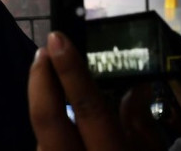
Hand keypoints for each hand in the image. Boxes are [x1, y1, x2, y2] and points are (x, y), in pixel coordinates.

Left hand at [28, 31, 125, 150]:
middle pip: (46, 118)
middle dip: (40, 80)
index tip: (57, 39)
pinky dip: (50, 127)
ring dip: (44, 102)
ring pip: (41, 134)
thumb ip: (140, 123)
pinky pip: (45, 145)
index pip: (87, 108)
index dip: (70, 72)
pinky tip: (58, 115)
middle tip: (44, 52)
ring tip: (50, 80)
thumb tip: (137, 88)